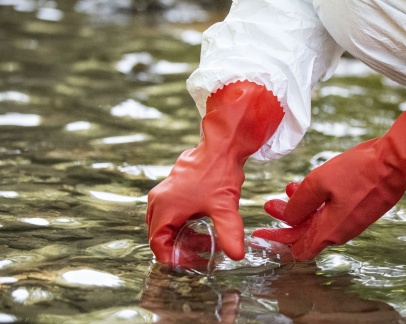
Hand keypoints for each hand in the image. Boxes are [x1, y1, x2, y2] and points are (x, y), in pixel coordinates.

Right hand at [146, 81, 282, 265]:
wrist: (221, 146)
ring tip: (207, 242)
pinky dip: (184, 224)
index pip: (157, 244)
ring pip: (166, 224)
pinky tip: (204, 226)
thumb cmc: (220, 173)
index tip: (192, 263)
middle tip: (202, 254)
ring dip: (183, 236)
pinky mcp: (172, 189)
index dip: (174, 257)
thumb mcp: (225, 207)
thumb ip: (229, 233)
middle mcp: (158, 201)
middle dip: (180, 248)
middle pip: (160, 235)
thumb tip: (236, 255)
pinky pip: (171, 213)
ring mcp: (164, 193)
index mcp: (164, 207)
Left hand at [253, 100, 405, 259]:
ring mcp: (352, 220)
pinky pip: (332, 211)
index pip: (298, 249)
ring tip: (288, 188)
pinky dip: (317, 202)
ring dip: (301, 207)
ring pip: (318, 220)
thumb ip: (298, 204)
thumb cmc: (360, 171)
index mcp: (330, 231)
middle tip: (270, 204)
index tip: (261, 234)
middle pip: (306, 234)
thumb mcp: (319, 183)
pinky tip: (310, 184)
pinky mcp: (360, 208)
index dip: (277, 242)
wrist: (396, 162)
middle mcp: (341, 231)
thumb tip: (287, 219)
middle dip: (285, 219)